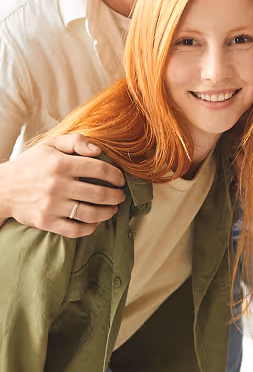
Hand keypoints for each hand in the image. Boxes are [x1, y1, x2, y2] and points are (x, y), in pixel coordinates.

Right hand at [0, 134, 125, 237]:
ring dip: (108, 212)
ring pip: (91, 213)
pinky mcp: (47, 222)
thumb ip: (76, 141)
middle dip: (117, 196)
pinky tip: (95, 222)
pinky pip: (75, 230)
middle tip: (121, 196)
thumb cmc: (31, 164)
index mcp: (61, 164)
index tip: (121, 180)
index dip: (116, 176)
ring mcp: (52, 206)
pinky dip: (90, 228)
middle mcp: (58, 185)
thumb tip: (99, 150)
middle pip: (100, 194)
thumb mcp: (50, 144)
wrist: (2, 188)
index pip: (100, 170)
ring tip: (113, 209)